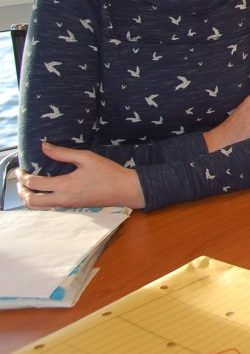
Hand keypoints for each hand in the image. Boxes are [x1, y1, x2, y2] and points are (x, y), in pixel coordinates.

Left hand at [16, 142, 145, 208]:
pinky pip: (50, 206)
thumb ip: (63, 153)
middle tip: (20, 181)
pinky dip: (41, 200)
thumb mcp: (86, 158)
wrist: (125, 190)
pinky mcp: (73, 206)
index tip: (20, 169)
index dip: (23, 177)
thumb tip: (44, 146)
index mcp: (65, 186)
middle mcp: (63, 199)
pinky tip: (46, 189)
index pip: (34, 184)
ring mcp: (68, 205)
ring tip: (29, 186)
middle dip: (21, 192)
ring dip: (30, 197)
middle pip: (32, 202)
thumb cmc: (108, 172)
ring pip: (39, 207)